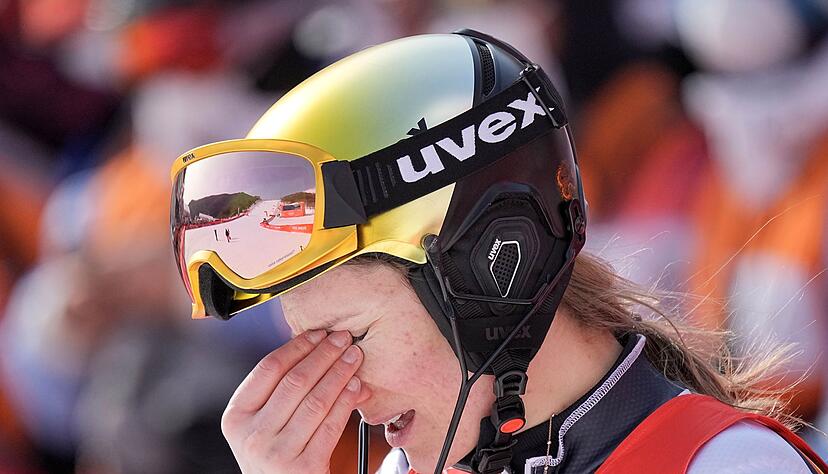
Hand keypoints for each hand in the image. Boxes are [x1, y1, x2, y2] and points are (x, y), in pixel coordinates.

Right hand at [221, 330, 368, 472]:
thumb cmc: (274, 453)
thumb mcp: (262, 424)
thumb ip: (279, 392)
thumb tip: (320, 350)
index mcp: (236, 417)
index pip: (268, 369)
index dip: (297, 346)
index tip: (319, 333)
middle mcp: (252, 435)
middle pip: (294, 381)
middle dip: (323, 354)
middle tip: (343, 338)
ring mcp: (277, 453)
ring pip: (316, 401)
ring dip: (339, 373)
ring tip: (353, 357)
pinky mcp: (304, 467)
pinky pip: (331, 425)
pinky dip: (346, 401)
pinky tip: (355, 386)